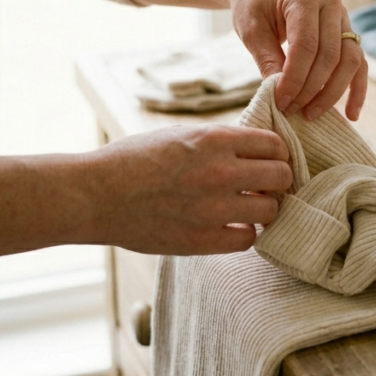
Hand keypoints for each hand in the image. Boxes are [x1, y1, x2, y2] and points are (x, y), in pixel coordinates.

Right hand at [86, 124, 292, 254]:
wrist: (95, 195)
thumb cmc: (134, 160)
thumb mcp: (180, 135)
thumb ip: (220, 141)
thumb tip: (256, 149)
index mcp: (214, 139)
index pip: (274, 144)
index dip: (276, 154)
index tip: (270, 162)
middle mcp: (219, 171)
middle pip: (281, 176)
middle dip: (277, 181)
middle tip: (264, 187)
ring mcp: (212, 208)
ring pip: (271, 210)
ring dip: (264, 209)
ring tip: (248, 208)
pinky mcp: (202, 239)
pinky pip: (248, 239)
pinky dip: (243, 233)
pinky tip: (230, 226)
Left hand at [229, 0, 367, 121]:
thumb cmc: (253, 3)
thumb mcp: (252, 30)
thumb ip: (268, 60)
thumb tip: (284, 96)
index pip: (306, 45)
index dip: (295, 78)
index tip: (281, 102)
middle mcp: (331, 2)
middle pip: (330, 55)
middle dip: (312, 89)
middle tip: (293, 111)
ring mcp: (344, 15)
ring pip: (350, 61)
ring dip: (334, 92)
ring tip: (313, 114)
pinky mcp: (348, 30)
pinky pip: (358, 62)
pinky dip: (356, 88)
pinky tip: (351, 113)